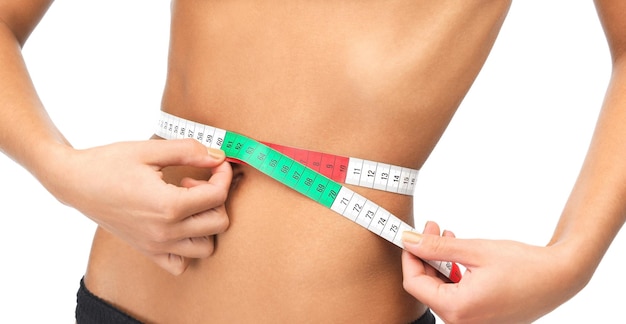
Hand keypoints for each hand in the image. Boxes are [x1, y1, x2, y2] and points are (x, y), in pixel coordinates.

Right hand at [41, 138, 231, 274]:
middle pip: (219, 223)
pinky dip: (188, 248)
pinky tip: (179, 225)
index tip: (217, 163)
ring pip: (206, 247)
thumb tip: (218, 156)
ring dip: (206, 224)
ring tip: (186, 203)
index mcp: (168, 206)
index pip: (217, 196)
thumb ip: (189, 151)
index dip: (224, 175)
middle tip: (194, 182)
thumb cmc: (109, 163)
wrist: (75, 182)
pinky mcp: (148, 251)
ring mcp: (156, 245)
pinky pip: (180, 264)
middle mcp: (165, 232)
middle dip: (216, 198)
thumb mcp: (151, 149)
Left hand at [401, 221, 590, 323]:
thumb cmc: (524, 265)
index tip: (412, 235)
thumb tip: (408, 240)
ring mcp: (474, 322)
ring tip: (446, 237)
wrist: (561, 277)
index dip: (410, 257)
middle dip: (426, 256)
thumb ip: (437, 248)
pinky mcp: (483, 317)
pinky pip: (458, 296)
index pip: (415, 283)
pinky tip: (460, 254)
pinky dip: (454, 274)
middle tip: (432, 228)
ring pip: (442, 290)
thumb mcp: (474, 251)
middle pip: (428, 287)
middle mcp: (463, 322)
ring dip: (440, 263)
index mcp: (458, 309)